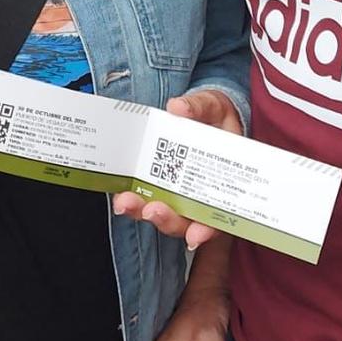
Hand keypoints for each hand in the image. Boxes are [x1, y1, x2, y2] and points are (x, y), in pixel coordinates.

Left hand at [111, 89, 242, 246]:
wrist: (202, 114)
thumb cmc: (215, 116)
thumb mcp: (213, 106)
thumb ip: (199, 107)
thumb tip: (178, 107)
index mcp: (220, 185)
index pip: (216, 219)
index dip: (206, 230)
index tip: (196, 234)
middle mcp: (197, 196)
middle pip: (184, 221)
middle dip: (167, 220)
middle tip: (153, 210)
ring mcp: (174, 192)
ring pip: (161, 212)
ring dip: (142, 211)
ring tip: (126, 202)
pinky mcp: (154, 183)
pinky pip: (143, 196)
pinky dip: (133, 200)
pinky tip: (120, 196)